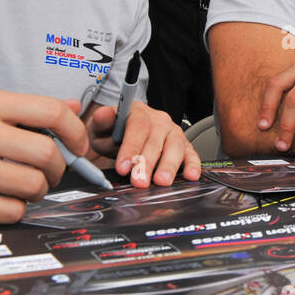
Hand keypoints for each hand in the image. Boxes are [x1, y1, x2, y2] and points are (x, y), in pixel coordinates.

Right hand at [0, 91, 89, 225]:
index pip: (52, 111)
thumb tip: (72, 108)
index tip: (78, 145)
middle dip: (59, 168)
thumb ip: (22, 110)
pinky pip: (12, 211)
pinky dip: (15, 209)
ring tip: (23, 187)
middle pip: (48, 153)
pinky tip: (0, 201)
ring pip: (34, 185)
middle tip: (49, 172)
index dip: (76, 131)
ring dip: (38, 191)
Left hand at [86, 101, 201, 186]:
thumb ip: (102, 121)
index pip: (137, 127)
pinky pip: (191, 154)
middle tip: (140, 181)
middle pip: (156, 139)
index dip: (131, 147)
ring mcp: (173, 132)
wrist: (124, 135)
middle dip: (148, 163)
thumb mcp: (101, 127)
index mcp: (138, 112)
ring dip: (168, 165)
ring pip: (175, 146)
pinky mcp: (184, 146)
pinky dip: (193, 165)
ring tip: (161, 182)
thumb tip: (102, 115)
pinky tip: (190, 176)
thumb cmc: (114, 133)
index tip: (123, 167)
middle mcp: (159, 120)